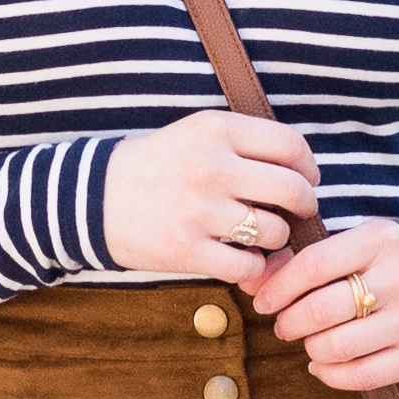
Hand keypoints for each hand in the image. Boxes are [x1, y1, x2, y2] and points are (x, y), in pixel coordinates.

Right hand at [102, 109, 325, 284]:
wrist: (89, 199)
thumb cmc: (152, 167)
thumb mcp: (194, 135)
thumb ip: (244, 146)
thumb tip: (303, 174)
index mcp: (215, 129)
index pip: (291, 147)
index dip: (309, 168)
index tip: (306, 180)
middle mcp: (211, 166)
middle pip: (292, 191)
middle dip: (303, 207)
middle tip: (294, 214)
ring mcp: (199, 210)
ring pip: (274, 232)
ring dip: (275, 239)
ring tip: (258, 236)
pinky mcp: (186, 249)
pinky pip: (247, 266)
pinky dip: (252, 268)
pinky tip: (239, 259)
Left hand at [246, 219, 398, 390]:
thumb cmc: (382, 268)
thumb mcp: (350, 249)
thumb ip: (298, 261)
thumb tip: (250, 282)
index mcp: (382, 239)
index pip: (313, 265)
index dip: (278, 288)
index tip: (264, 302)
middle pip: (321, 310)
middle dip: (290, 322)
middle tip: (285, 325)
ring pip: (337, 346)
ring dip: (310, 348)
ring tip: (310, 342)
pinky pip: (360, 376)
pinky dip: (330, 374)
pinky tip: (323, 364)